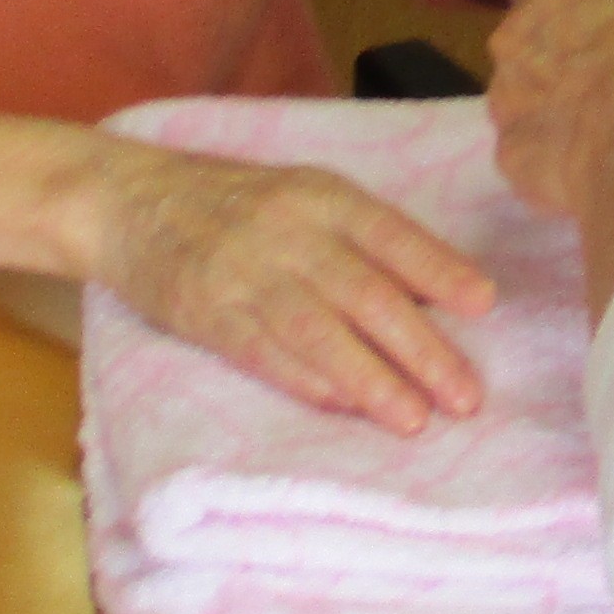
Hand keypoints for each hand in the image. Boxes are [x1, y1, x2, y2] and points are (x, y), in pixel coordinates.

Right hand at [91, 144, 497, 434]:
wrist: (127, 200)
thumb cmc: (235, 203)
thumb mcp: (302, 195)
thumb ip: (361, 238)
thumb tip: (437, 296)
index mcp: (321, 194)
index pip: (391, 233)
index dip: (439, 268)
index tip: (485, 304)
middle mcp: (288, 230)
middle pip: (365, 293)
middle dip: (422, 348)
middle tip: (464, 396)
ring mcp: (244, 273)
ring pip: (319, 331)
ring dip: (372, 380)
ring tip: (415, 420)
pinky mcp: (206, 313)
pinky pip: (265, 353)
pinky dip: (309, 383)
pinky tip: (345, 408)